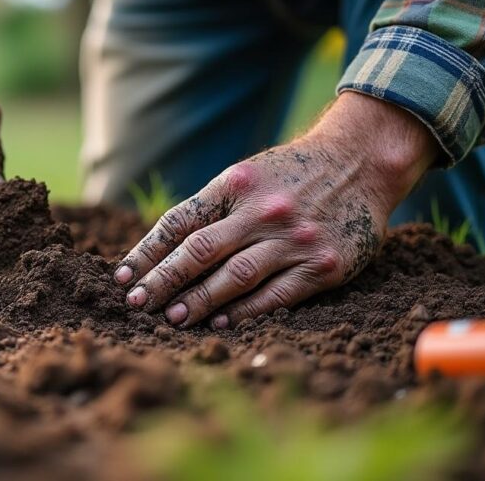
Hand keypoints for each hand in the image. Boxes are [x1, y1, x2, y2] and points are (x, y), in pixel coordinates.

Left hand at [114, 92, 439, 327]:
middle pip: (200, 251)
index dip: (147, 251)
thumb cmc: (291, 173)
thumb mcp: (248, 175)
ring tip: (171, 318)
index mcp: (235, 184)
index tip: (122, 276)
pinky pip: (276, 296)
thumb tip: (164, 251)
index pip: (179, 222)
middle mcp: (262, 211)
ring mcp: (293, 240)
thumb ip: (211, 208)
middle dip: (163, 281)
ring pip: (235, 277)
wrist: (362, 162)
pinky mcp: (322, 266)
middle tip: (136, 303)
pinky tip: (221, 323)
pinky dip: (245, 312)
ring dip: (199, 301)